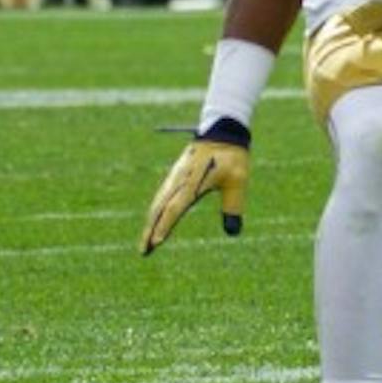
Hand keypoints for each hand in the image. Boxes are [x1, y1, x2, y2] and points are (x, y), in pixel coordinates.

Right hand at [140, 118, 251, 254]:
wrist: (221, 130)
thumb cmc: (232, 156)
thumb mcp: (238, 181)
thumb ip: (233, 206)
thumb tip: (233, 233)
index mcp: (192, 184)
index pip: (174, 209)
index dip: (164, 227)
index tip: (155, 243)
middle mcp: (178, 182)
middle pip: (158, 210)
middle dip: (150, 231)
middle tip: (144, 252)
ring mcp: (174, 178)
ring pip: (157, 204)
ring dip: (150, 223)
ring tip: (146, 242)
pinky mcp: (175, 175)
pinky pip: (160, 197)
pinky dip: (155, 211)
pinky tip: (154, 220)